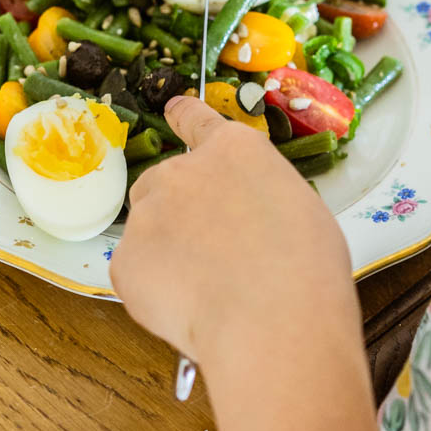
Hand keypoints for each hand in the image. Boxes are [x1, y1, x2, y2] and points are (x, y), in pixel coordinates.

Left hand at [110, 97, 357, 362]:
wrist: (273, 321)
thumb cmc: (305, 269)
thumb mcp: (298, 209)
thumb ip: (257, 199)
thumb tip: (245, 222)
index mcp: (233, 151)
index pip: (196, 120)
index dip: (183, 116)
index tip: (172, 109)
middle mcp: (182, 170)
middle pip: (164, 183)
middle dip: (179, 212)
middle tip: (214, 254)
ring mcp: (147, 214)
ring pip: (148, 230)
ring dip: (168, 252)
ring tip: (210, 289)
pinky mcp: (124, 260)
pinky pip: (135, 274)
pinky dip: (154, 292)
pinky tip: (191, 308)